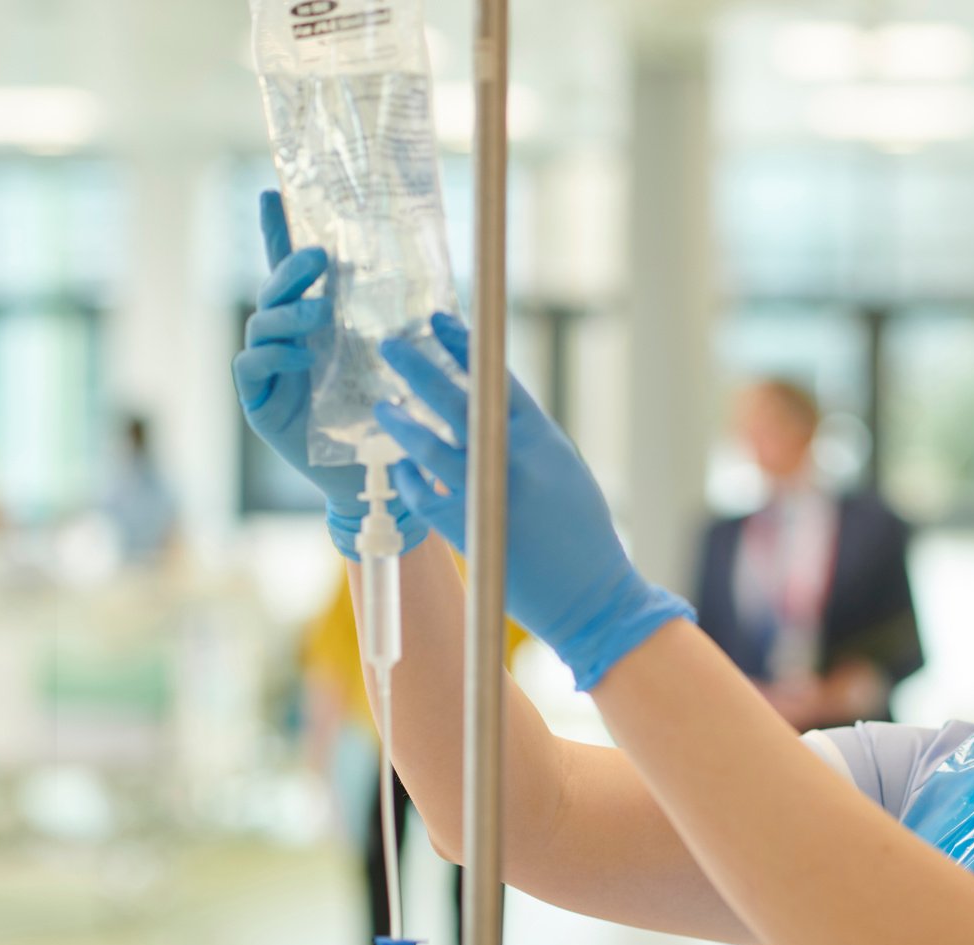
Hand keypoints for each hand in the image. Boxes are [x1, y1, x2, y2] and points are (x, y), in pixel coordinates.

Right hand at [232, 190, 424, 557]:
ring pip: (262, 324)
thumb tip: (441, 281)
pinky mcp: (259, 401)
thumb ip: (400, 323)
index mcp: (317, 322)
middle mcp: (287, 338)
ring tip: (318, 315)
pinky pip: (252, 367)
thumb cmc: (388, 414)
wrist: (375, 478)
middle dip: (291, 269)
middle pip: (275, 289)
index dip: (280, 231)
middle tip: (318, 259)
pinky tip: (298, 355)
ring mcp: (269, 367)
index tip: (269, 191)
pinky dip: (273, 356)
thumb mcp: (398, 361)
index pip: (294, 269)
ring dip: (289, 314)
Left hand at [372, 314, 693, 689]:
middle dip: (420, 368)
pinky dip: (407, 478)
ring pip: (430, 448)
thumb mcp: (564, 468)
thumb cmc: (581, 531)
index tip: (438, 320)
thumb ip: (527, 438)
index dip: (463, 346)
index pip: (496, 377)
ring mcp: (487, 494)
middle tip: (390, 345)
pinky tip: (397, 468)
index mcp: (542, 438)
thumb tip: (488, 411)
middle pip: (457, 400)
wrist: (590, 595)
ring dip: (402, 424)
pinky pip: (423, 496)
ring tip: (382, 406)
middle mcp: (513, 460)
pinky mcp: (467, 530)